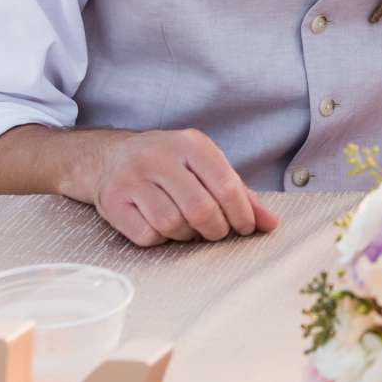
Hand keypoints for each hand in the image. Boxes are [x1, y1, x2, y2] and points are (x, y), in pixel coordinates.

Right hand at [88, 129, 279, 247]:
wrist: (111, 157)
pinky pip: (147, 234)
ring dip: (186, 235)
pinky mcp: (112, 200)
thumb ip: (240, 193)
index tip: (245, 228)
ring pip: (173, 225)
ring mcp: (132, 177)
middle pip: (201, 210)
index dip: (242, 214)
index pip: (227, 185)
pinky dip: (160, 238)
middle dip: (215, 229)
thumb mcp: (205, 167)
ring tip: (186, 226)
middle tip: (215, 231)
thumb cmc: (170, 166)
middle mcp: (159, 156)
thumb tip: (270, 224)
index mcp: (190, 143)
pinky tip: (160, 225)